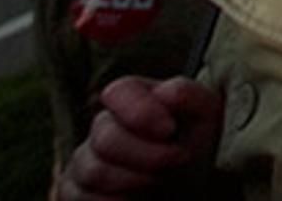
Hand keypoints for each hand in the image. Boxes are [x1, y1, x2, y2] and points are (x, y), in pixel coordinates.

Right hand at [60, 76, 220, 197]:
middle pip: (105, 137)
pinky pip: (79, 198)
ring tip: (160, 181)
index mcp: (133, 99)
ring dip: (134, 181)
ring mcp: (85, 161)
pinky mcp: (76, 192)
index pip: (118, 92)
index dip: (141, 111)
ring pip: (93, 171)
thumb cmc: (198, 146)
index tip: (169, 130)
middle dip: (147, 154)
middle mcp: (103, 127)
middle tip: (178, 160)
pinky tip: (137, 200)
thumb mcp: (206, 116)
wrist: (194, 187)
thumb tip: (164, 92)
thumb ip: (188, 96)